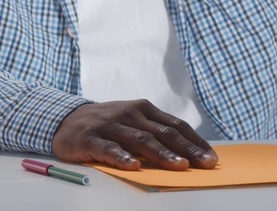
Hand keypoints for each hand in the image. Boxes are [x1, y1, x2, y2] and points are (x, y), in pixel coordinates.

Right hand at [51, 100, 217, 170]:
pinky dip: (122, 157)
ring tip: (179, 167)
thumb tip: (187, 154)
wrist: (65, 119)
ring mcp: (110, 125)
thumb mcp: (132, 122)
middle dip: (187, 150)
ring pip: (140, 140)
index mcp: (144, 109)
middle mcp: (130, 113)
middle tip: (205, 164)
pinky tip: (133, 166)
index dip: (195, 142)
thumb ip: (154, 133)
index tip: (212, 158)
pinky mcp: (90, 138)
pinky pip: (108, 148)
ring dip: (162, 154)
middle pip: (163, 133)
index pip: (176, 125)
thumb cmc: (107, 125)